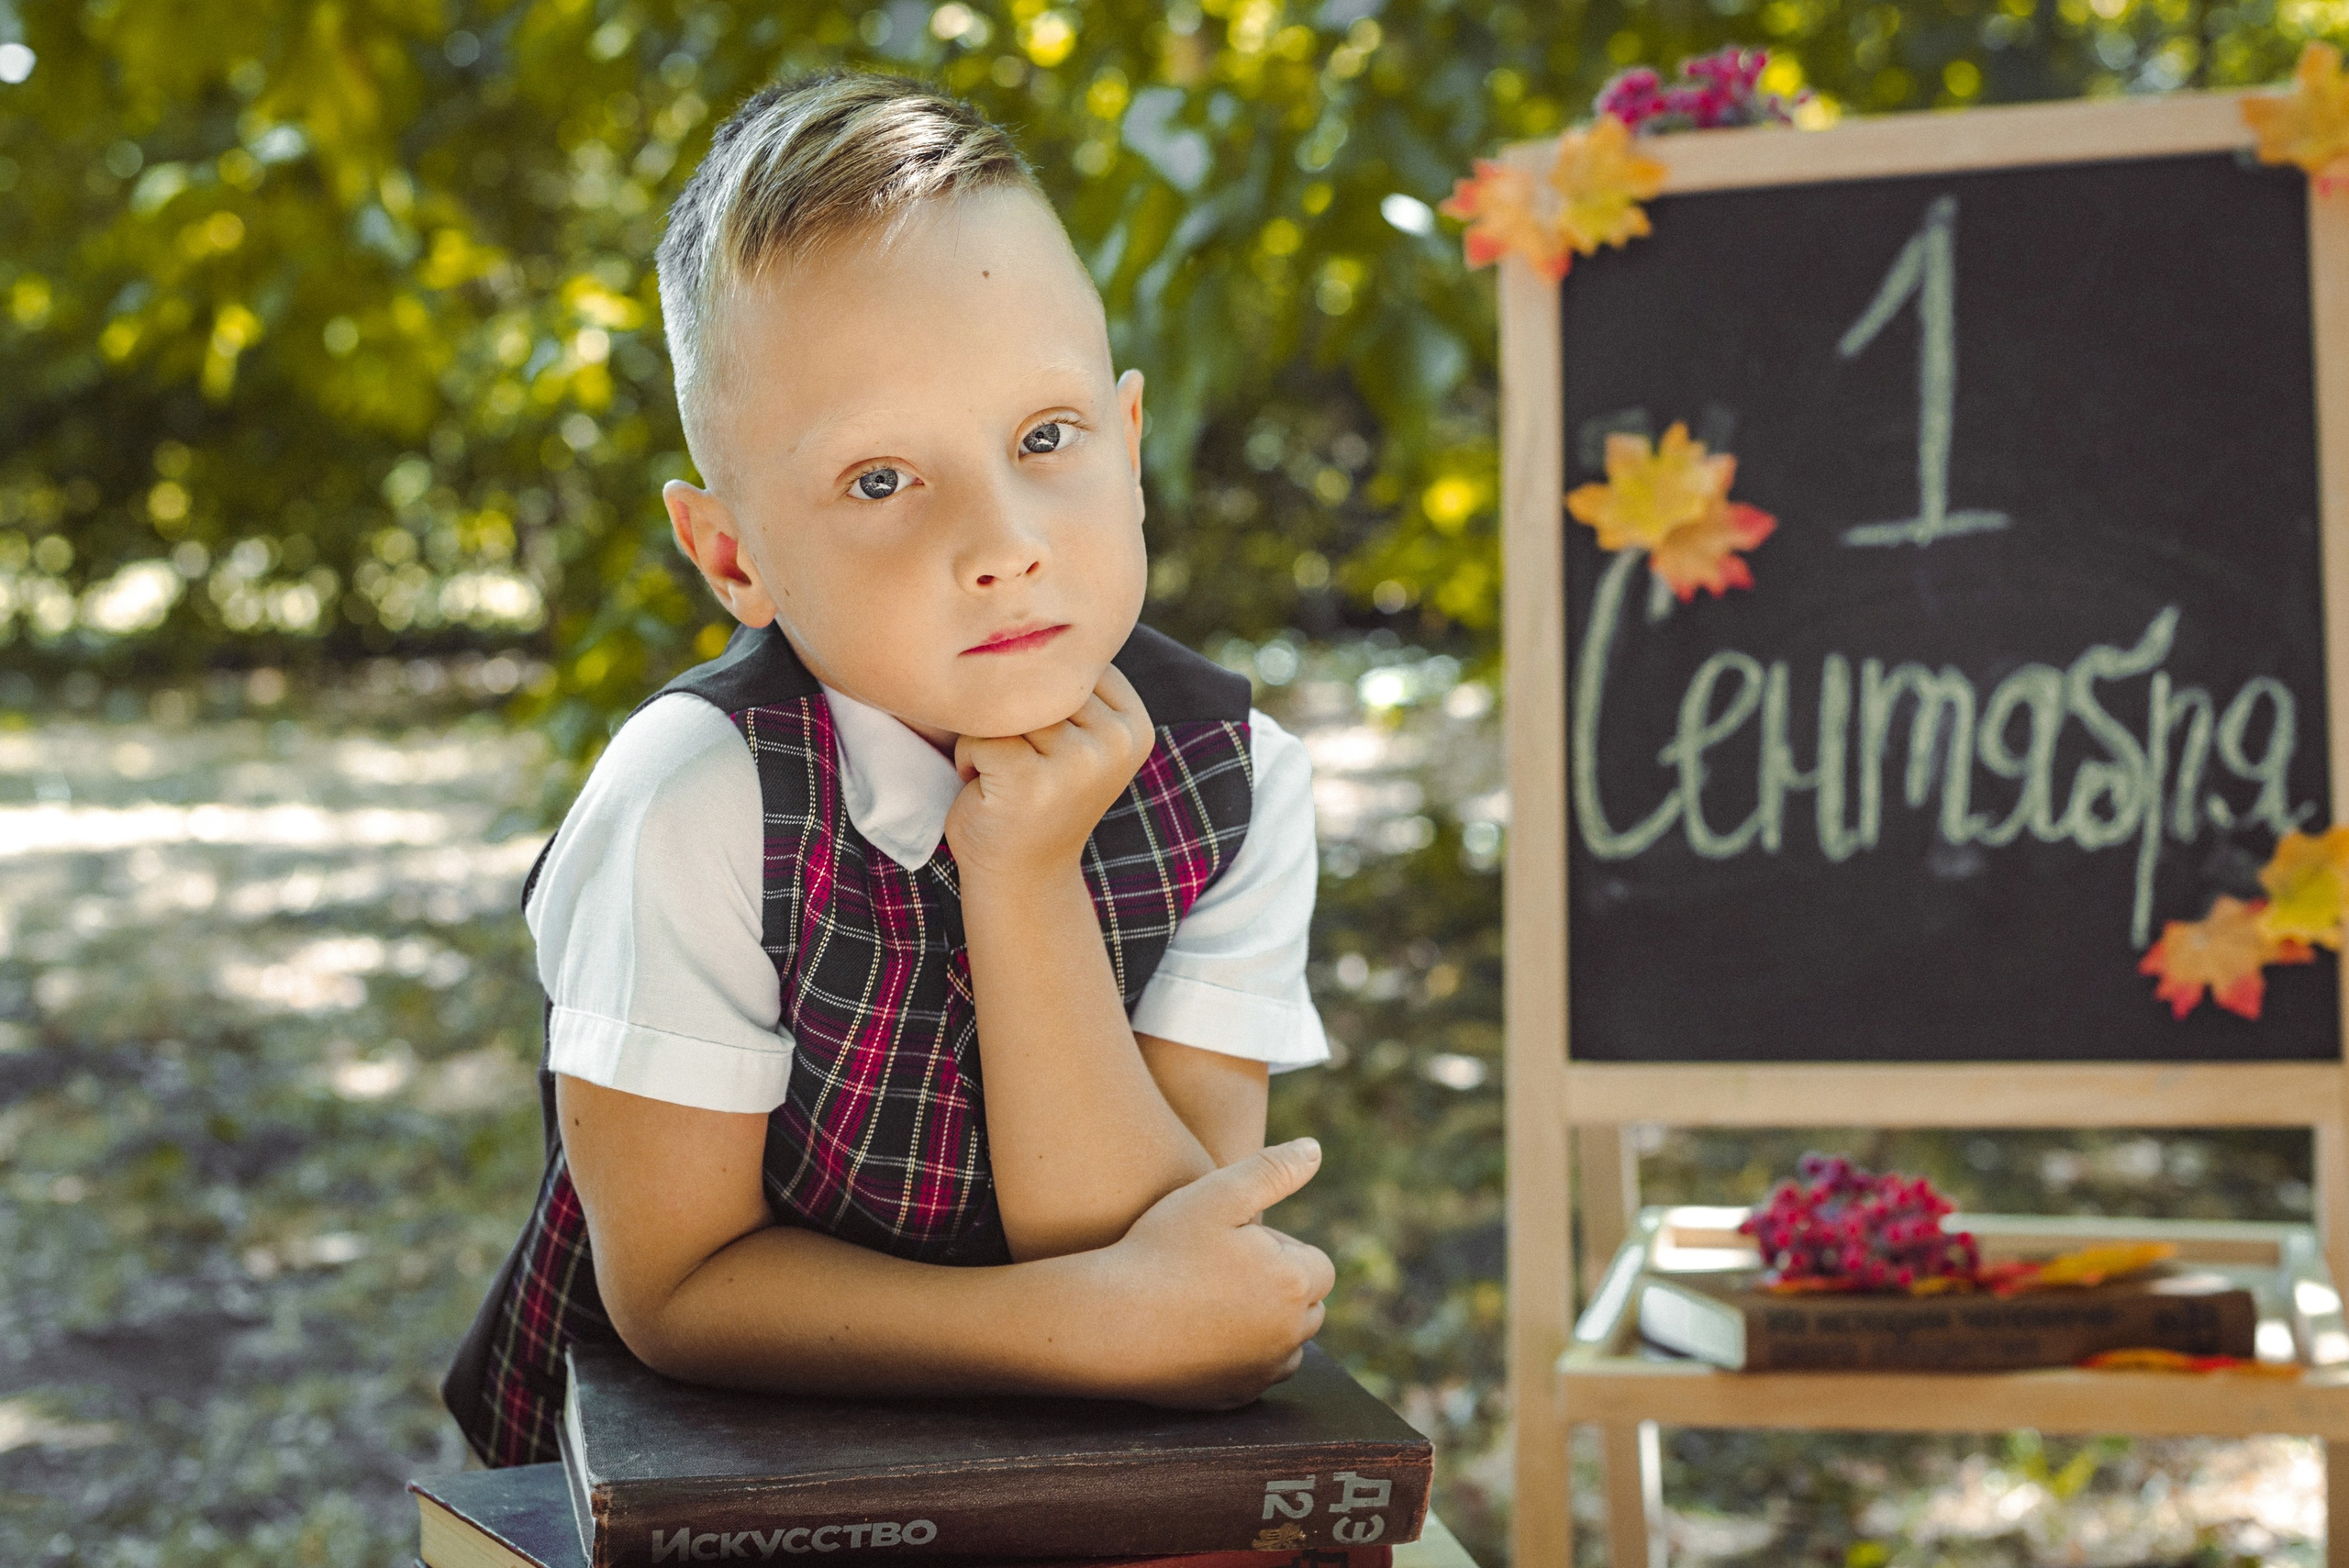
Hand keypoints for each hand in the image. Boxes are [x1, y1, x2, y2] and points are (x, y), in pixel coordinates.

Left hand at [945, 666, 1153, 883]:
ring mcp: (1078, 763)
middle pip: (1037, 684)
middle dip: (1014, 717)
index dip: (1041, 698)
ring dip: (990, 737)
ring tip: (1008, 775)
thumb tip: (1030, 621)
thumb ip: (1071, 689)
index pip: (1070, 666)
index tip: (1051, 747)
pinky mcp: (1031, 782)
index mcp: (1135, 725)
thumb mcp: (1077, 737)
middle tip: (1025, 765)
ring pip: (1006, 708)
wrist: (1024, 876)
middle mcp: (1116, 741)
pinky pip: (979, 737)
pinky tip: (990, 789)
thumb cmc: (1039, 795)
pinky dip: (969, 760)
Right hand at [1076, 1138, 1335, 1409]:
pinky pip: (1255, 1373)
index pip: (1317, 1264)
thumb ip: (1272, 1169)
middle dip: (1279, 1286)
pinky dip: (1241, 1356)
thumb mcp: (1216, 1193)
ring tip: (1212, 1298)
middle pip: (1308, 1306)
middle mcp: (1290, 1335)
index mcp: (1295, 1283)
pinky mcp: (1234, 1397)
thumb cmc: (1160, 1249)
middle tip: (1220, 1267)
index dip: (1278, 1249)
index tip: (1234, 1242)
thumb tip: (1315, 1148)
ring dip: (1266, 1323)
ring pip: (1286, 1343)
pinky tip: (1200, 1331)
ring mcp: (1262, 1372)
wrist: (1108, 1320)